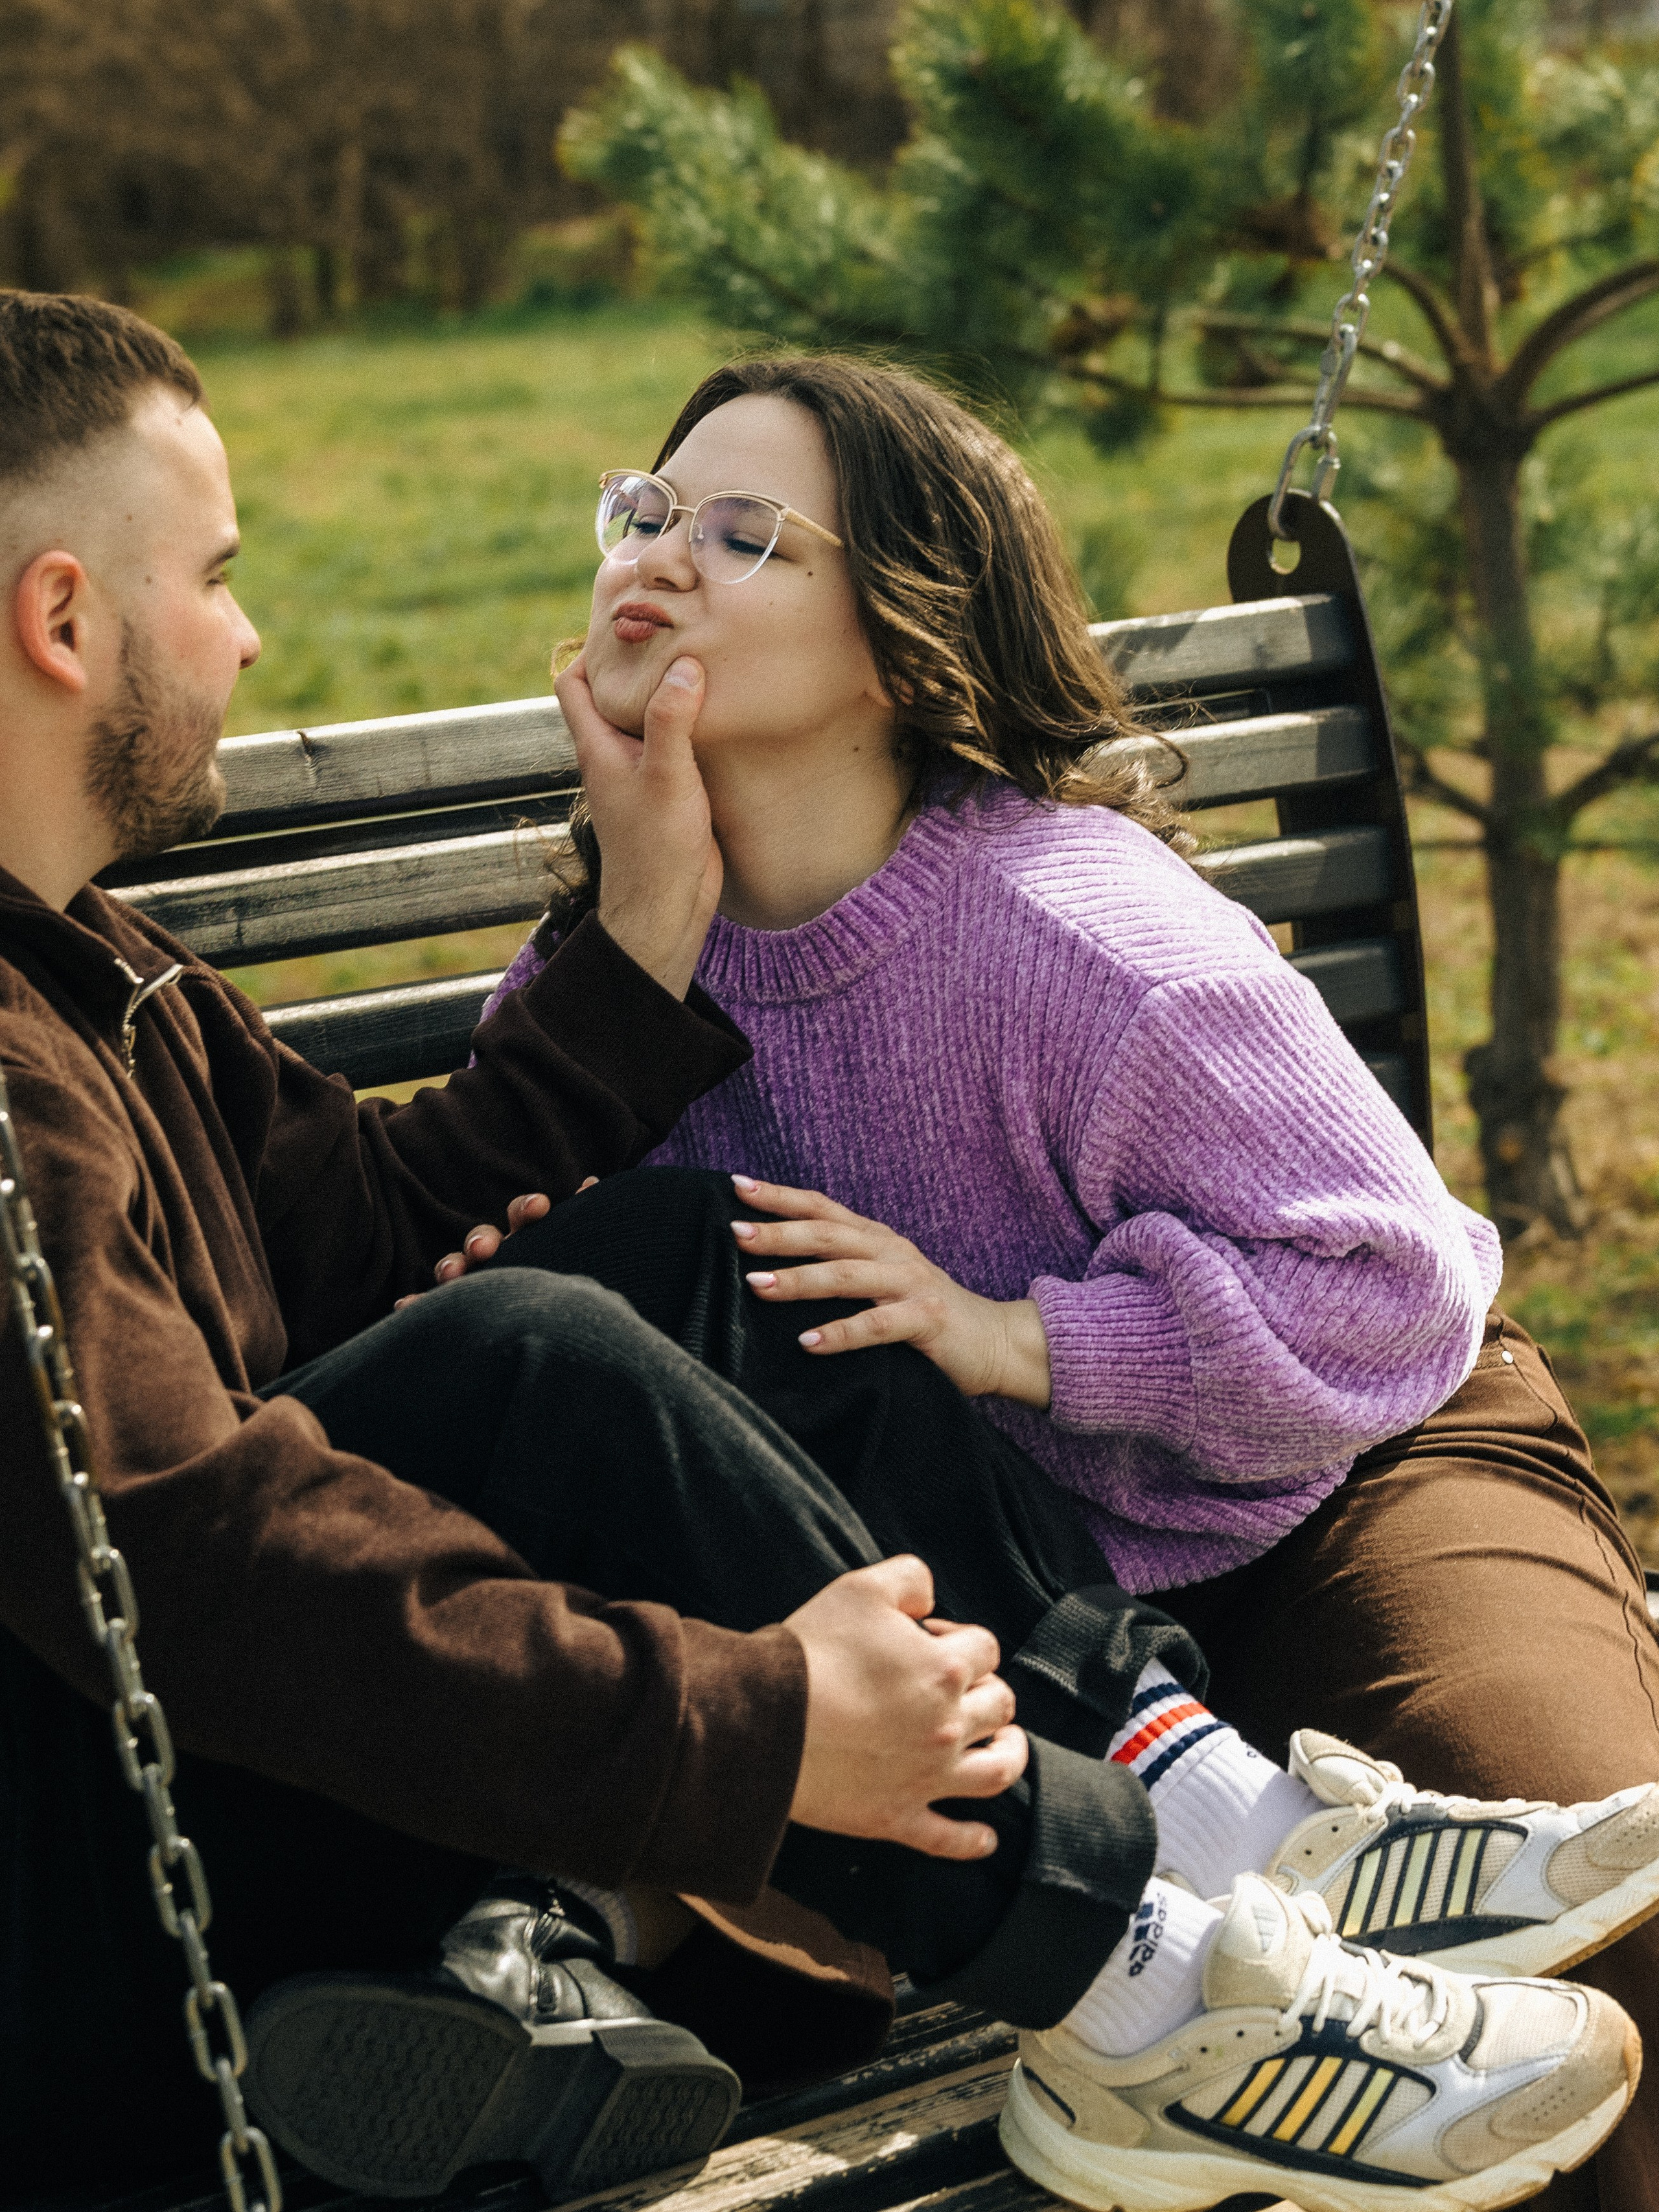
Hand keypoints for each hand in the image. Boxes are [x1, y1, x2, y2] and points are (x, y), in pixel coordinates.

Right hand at [393, 1185, 591, 1308]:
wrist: (560, 1337)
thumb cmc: (572, 1290)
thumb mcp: (580, 1253)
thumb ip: (584, 1219)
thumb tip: (592, 1181)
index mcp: (529, 1241)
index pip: (523, 1216)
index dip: (527, 1209)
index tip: (540, 1207)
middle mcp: (497, 1259)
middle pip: (481, 1240)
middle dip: (481, 1240)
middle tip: (485, 1250)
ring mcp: (474, 1285)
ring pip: (454, 1269)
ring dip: (451, 1267)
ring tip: (453, 1276)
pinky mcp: (453, 1311)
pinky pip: (430, 1306)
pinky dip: (416, 1304)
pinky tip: (404, 1306)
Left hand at [557, 650, 721, 1000]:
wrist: (666, 910)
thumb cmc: (656, 849)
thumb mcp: (666, 777)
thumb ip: (671, 721)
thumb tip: (684, 665)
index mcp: (597, 748)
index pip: (572, 683)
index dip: (590, 650)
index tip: (624, 625)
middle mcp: (613, 757)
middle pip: (612, 696)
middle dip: (636, 664)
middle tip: (671, 632)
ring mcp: (640, 775)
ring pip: (644, 720)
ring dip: (665, 694)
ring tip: (699, 660)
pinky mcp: (668, 793)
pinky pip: (672, 746)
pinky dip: (688, 724)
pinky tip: (718, 713)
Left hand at [730, 1176, 1052, 1407]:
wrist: (996, 1342)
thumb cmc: (925, 1316)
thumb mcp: (881, 1283)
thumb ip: (841, 1270)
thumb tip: (770, 1271)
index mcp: (876, 1240)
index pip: (822, 1208)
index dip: (781, 1196)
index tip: (737, 1186)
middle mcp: (891, 1253)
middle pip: (828, 1234)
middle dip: (779, 1233)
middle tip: (734, 1233)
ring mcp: (911, 1284)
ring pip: (848, 1276)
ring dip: (801, 1279)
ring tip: (757, 1284)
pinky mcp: (928, 1320)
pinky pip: (877, 1326)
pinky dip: (841, 1333)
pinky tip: (807, 1343)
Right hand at [785, 1556, 1025, 1858]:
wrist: (764, 1719)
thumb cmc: (812, 1650)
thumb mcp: (862, 1587)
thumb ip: (910, 1578)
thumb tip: (930, 1600)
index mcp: (944, 1669)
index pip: (985, 1647)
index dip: (960, 1636)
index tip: (928, 1637)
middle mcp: (947, 1724)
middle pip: (999, 1704)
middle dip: (985, 1687)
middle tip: (955, 1684)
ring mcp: (926, 1776)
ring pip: (997, 1772)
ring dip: (1010, 1754)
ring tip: (1005, 1743)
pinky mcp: (896, 1816)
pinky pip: (948, 1839)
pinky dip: (972, 1841)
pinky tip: (986, 1839)